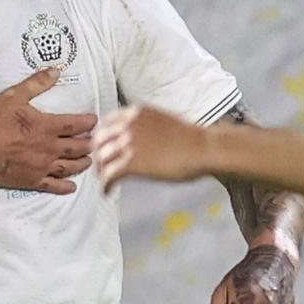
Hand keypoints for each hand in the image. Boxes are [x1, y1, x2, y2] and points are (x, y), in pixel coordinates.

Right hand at [0, 67, 96, 194]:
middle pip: (77, 147)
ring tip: (88, 161)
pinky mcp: (32, 181)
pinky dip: (64, 187)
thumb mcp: (13, 96)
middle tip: (96, 142)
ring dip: (82, 163)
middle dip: (89, 144)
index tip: (94, 120)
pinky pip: (53, 186)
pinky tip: (71, 187)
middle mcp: (49, 148)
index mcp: (47, 127)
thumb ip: (36, 84)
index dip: (88, 122)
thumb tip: (55, 71)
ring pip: (70, 167)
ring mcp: (42, 166)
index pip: (75, 124)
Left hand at [95, 105, 210, 190]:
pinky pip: (109, 175)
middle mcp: (128, 125)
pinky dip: (105, 186)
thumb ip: (144, 124)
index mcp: (136, 112)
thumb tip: (137, 136)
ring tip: (104, 180)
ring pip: (101, 158)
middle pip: (99, 140)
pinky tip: (108, 192)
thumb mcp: (163, 119)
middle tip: (101, 165)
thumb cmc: (191, 138)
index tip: (103, 146)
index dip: (103, 137)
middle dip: (98, 154)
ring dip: (101, 171)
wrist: (204, 148)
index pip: (106, 122)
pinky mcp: (131, 163)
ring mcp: (128, 143)